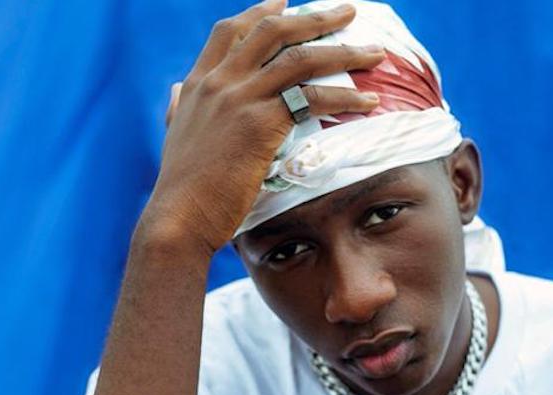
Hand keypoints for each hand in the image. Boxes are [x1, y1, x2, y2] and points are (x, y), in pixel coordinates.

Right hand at [142, 0, 383, 254]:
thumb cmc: (183, 187)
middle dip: (315, 17)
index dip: (261, 12)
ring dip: (344, 52)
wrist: (178, 216)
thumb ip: (182, 108)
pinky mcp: (260, 124)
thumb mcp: (176, 135)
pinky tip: (370, 102)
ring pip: (300, 59)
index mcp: (198, 83)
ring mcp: (240, 99)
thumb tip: (179, 92)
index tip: (285, 0)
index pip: (230, 31)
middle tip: (347, 11)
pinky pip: (313, 100)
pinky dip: (346, 99)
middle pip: (272, 31)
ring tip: (375, 52)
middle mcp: (219, 83)